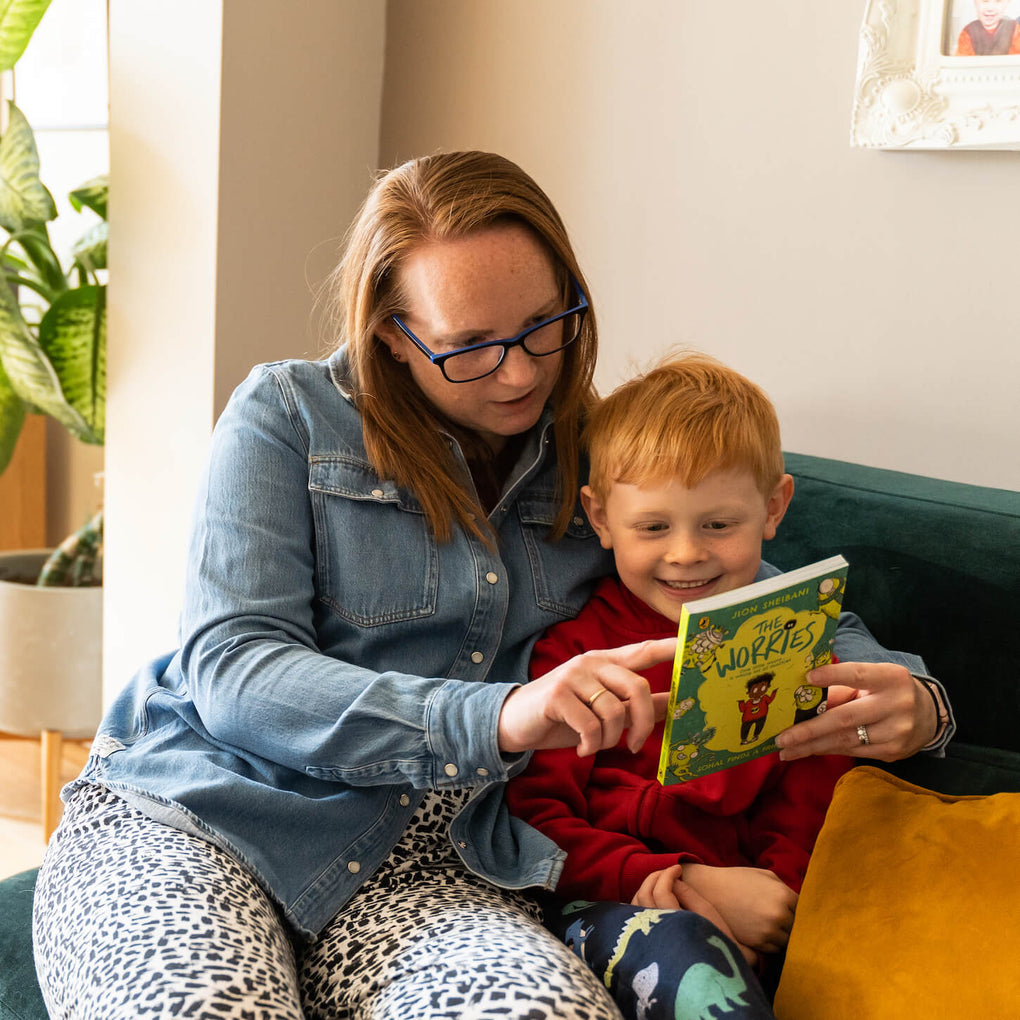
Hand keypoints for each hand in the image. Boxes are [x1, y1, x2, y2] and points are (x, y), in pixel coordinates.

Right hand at [498, 639, 673, 756]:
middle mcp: (591, 663)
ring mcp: (573, 677)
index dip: (669, 648)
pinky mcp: (557, 696)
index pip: (643, 650)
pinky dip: (591, 745)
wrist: (514, 723)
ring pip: (615, 712)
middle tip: (635, 745)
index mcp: (605, 662)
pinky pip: (592, 726)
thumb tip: (674, 705)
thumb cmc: (563, 716)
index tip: (691, 644)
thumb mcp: (602, 710)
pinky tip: (581, 748)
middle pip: (637, 687)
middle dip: (643, 722)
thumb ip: (635, 706)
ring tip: (596, 746)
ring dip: (611, 739)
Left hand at [631, 864, 756, 966]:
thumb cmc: (718, 940)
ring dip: (646, 886)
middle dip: (655, 877)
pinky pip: (634, 916)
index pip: (661, 892)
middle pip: (644, 895)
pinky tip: (652, 895)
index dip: (668, 874)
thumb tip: (672, 878)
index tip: (678, 868)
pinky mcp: (645, 943)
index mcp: (675, 926)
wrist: (716, 972)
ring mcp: (648, 939)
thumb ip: (688, 894)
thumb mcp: (708, 915)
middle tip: (669, 871)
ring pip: (635, 904)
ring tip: (661, 880)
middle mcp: (657, 933)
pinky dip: (640, 900)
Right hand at [680, 864, 796, 953]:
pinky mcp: (758, 944)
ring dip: (783, 935)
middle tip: (781, 918)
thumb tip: (800, 903)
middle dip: (792, 923)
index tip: (791, 909)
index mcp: (783, 894)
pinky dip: (772, 943)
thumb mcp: (764, 874)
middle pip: (799, 927)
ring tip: (770, 925)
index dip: (798, 909)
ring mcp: (769, 931)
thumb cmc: (738, 880)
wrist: (709, 891)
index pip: (805, 909)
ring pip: (788, 941)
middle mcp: (779, 914)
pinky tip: (761, 932)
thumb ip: (785, 888)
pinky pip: (775, 949)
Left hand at [775, 662, 935, 761]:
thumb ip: (843, 686)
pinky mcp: (893, 752)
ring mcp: (897, 732)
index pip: (858, 674)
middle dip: (809, 730)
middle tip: (781, 737)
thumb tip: (806, 695)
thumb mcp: (873, 679)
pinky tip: (808, 751)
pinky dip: (827, 750)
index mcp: (890, 678)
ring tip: (785, 749)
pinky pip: (853, 751)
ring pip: (846, 740)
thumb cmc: (888, 690)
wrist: (929, 715)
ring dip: (812, 746)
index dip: (833, 676)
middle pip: (846, 718)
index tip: (807, 678)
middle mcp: (896, 705)